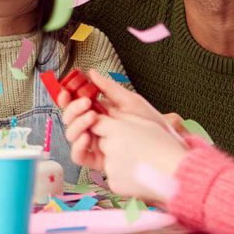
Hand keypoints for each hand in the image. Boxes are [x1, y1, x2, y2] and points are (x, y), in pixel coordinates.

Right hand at [60, 70, 181, 169]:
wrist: (167, 146)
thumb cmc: (152, 124)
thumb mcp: (130, 101)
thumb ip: (108, 88)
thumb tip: (90, 73)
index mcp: (99, 113)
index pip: (75, 105)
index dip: (66, 98)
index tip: (66, 91)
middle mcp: (94, 128)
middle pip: (70, 119)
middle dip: (73, 109)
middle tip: (86, 103)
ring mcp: (95, 144)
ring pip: (71, 135)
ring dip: (76, 124)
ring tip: (92, 117)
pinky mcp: (99, 160)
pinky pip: (79, 155)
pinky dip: (78, 146)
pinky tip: (87, 137)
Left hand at [89, 114, 188, 205]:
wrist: (179, 176)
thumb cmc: (166, 147)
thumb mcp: (145, 122)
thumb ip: (121, 116)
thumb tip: (106, 110)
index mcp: (116, 130)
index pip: (96, 123)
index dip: (106, 125)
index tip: (116, 129)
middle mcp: (109, 148)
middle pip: (101, 142)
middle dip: (112, 142)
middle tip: (135, 147)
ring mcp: (110, 168)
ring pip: (107, 159)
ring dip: (117, 159)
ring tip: (141, 161)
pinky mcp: (114, 184)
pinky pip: (113, 175)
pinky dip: (122, 175)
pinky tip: (140, 173)